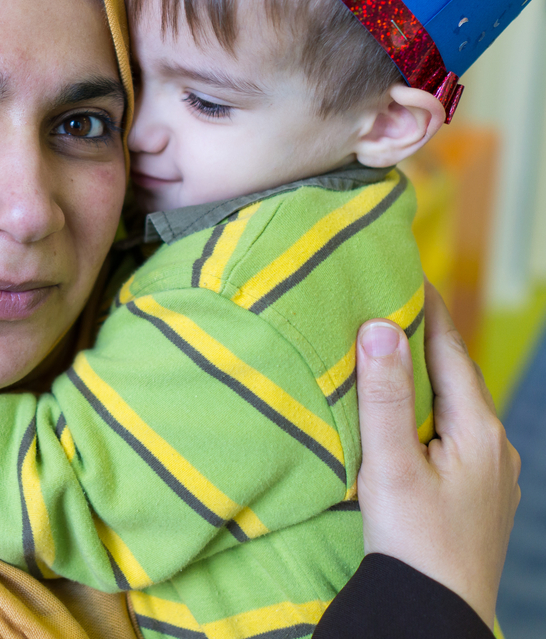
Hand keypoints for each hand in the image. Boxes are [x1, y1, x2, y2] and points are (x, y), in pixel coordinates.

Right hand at [355, 280, 519, 628]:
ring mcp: (493, 472)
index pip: (449, 349)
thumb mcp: (391, 464)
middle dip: (427, 340)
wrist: (438, 614)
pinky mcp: (481, 494)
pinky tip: (414, 420)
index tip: (409, 272)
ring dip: (430, 378)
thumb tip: (381, 325)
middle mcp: (494, 444)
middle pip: (457, 376)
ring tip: (396, 357)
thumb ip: (384, 395)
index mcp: (476, 429)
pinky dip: (434, 411)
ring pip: (459, 406)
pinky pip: (458, 434)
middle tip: (393, 306)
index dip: (428, 309)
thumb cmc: (413, 541)